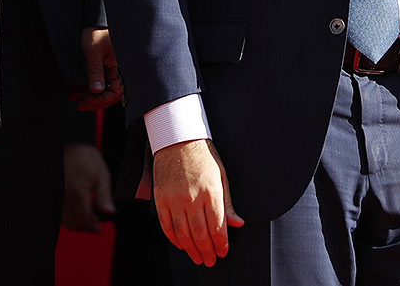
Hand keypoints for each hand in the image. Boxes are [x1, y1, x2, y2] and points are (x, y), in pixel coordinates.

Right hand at [61, 142, 116, 231]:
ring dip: (76, 222)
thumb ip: (104, 196)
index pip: (84, 220)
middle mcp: (63, 196)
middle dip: (85, 226)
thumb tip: (110, 213)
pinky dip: (68, 216)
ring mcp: (55, 196)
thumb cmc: (84, 156)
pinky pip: (58, 212)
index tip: (98, 228)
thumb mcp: (101, 174)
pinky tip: (77, 210)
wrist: (68, 145)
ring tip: (88, 216)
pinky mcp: (52, 195)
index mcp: (77, 191)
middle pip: (73, 223)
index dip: (92, 227)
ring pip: (64, 220)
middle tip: (95, 223)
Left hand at [70, 27, 123, 110]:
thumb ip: (95, 71)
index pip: (115, 93)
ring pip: (102, 91)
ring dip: (87, 96)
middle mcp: (119, 71)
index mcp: (123, 66)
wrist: (92, 21)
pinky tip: (76, 89)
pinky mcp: (104, 69)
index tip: (84, 102)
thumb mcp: (94, 51)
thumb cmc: (96, 31)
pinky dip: (86, 89)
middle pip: (109, 95)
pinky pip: (97, 84)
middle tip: (76, 102)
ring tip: (73, 96)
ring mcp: (112, 71)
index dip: (100, 101)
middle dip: (91, 101)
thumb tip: (96, 90)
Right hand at [152, 138, 242, 265]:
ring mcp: (174, 199)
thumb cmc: (204, 156)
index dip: (221, 243)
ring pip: (183, 234)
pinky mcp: (160, 198)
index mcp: (211, 191)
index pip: (217, 227)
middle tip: (211, 261)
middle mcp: (192, 197)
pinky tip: (182, 245)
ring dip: (191, 249)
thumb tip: (238, 223)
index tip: (223, 252)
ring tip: (198, 258)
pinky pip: (166, 225)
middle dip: (207, 251)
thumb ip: (228, 203)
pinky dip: (174, 239)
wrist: (178, 139)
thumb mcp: (222, 176)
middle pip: (200, 234)